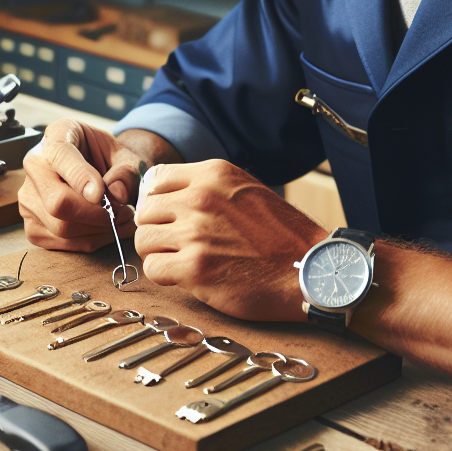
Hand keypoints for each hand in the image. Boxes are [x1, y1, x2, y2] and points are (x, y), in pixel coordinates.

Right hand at [18, 119, 143, 251]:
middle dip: (98, 215)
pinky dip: (90, 240)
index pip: (61, 156)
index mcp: (58, 135)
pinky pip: (60, 242)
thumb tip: (118, 196)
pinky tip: (105, 229)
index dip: (81, 178)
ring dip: (98, 230)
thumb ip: (126, 172)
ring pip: (60, 227)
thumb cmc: (111, 158)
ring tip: (121, 220)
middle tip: (125, 212)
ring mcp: (29, 197)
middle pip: (58, 202)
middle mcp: (35, 164)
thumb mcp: (127, 156)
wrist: (102, 168)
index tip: (102, 194)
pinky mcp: (33, 225)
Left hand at [133, 160, 325, 320]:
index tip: (170, 217)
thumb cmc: (279, 234)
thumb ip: (207, 187)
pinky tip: (186, 276)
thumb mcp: (245, 189)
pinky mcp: (196, 268)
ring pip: (143, 239)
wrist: (308, 269)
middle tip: (177, 243)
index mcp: (214, 174)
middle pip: (145, 210)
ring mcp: (197, 233)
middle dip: (157, 228)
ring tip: (183, 259)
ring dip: (158, 252)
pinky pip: (152, 268)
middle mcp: (201, 198)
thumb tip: (164, 195)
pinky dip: (164, 275)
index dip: (158, 200)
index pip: (155, 179)